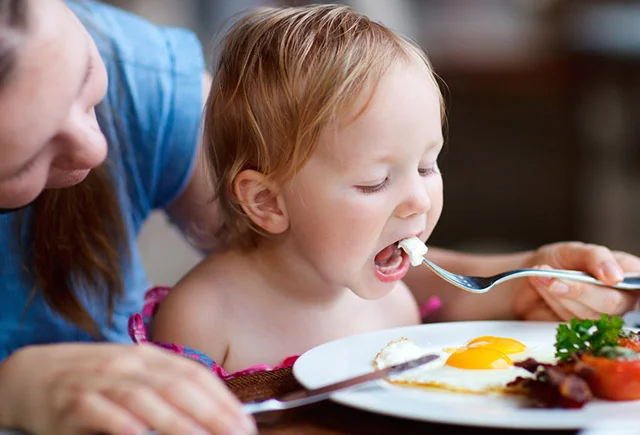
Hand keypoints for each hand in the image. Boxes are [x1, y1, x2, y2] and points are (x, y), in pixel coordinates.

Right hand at [0, 343, 255, 434]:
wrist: (34, 374)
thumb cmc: (94, 378)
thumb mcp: (134, 373)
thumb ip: (167, 386)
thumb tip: (211, 411)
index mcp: (149, 356)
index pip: (195, 374)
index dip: (222, 399)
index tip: (245, 424)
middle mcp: (129, 364)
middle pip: (178, 386)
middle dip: (212, 414)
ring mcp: (101, 381)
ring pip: (146, 400)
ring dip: (179, 423)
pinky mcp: (73, 402)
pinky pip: (104, 414)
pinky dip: (127, 425)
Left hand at [513, 242, 639, 320]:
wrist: (532, 276)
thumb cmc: (558, 261)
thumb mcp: (574, 250)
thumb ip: (595, 257)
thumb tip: (615, 276)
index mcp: (627, 273)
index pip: (638, 283)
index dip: (632, 286)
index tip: (612, 280)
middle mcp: (621, 297)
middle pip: (612, 303)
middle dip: (580, 290)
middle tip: (554, 278)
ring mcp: (602, 315)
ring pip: (587, 314)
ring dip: (560, 294)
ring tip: (543, 277)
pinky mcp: (582, 329)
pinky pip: (570, 322)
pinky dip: (553, 302)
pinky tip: (544, 288)